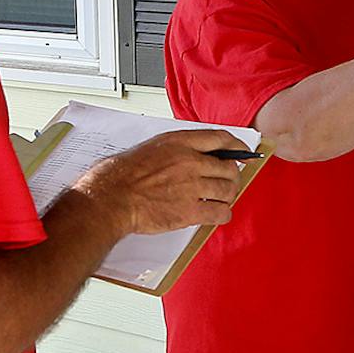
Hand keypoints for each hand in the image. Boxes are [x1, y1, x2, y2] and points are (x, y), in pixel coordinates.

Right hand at [71, 128, 243, 234]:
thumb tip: (194, 155)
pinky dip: (223, 214)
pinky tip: (217, 214)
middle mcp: (189, 161)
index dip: (236, 147)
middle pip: (229, 167)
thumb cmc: (121, 174)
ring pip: (228, 190)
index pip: (220, 139)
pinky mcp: (190, 210)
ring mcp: (192, 186)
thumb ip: (175, 149)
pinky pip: (220, 212)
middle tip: (229, 183)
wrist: (111, 197)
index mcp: (179, 142)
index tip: (242, 153)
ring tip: (221, 199)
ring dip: (228, 196)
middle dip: (233, 176)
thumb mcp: (151, 148)